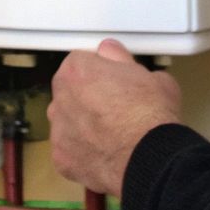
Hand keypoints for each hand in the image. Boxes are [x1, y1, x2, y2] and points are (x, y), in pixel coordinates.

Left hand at [49, 39, 181, 194]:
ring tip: (112, 133)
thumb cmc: (151, 114)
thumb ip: (122, 59)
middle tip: (115, 107)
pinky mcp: (61, 158)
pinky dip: (84, 152)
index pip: (80, 61)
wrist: (150, 158)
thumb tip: (112, 51)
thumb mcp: (150, 75)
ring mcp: (58, 130)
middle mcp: (61, 98)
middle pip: (69, 91)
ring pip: (67, 122)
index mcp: (77, 70)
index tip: (113, 80)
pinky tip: (106, 153)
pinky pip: (70, 150)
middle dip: (87, 97)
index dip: (100, 71)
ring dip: (82, 125)